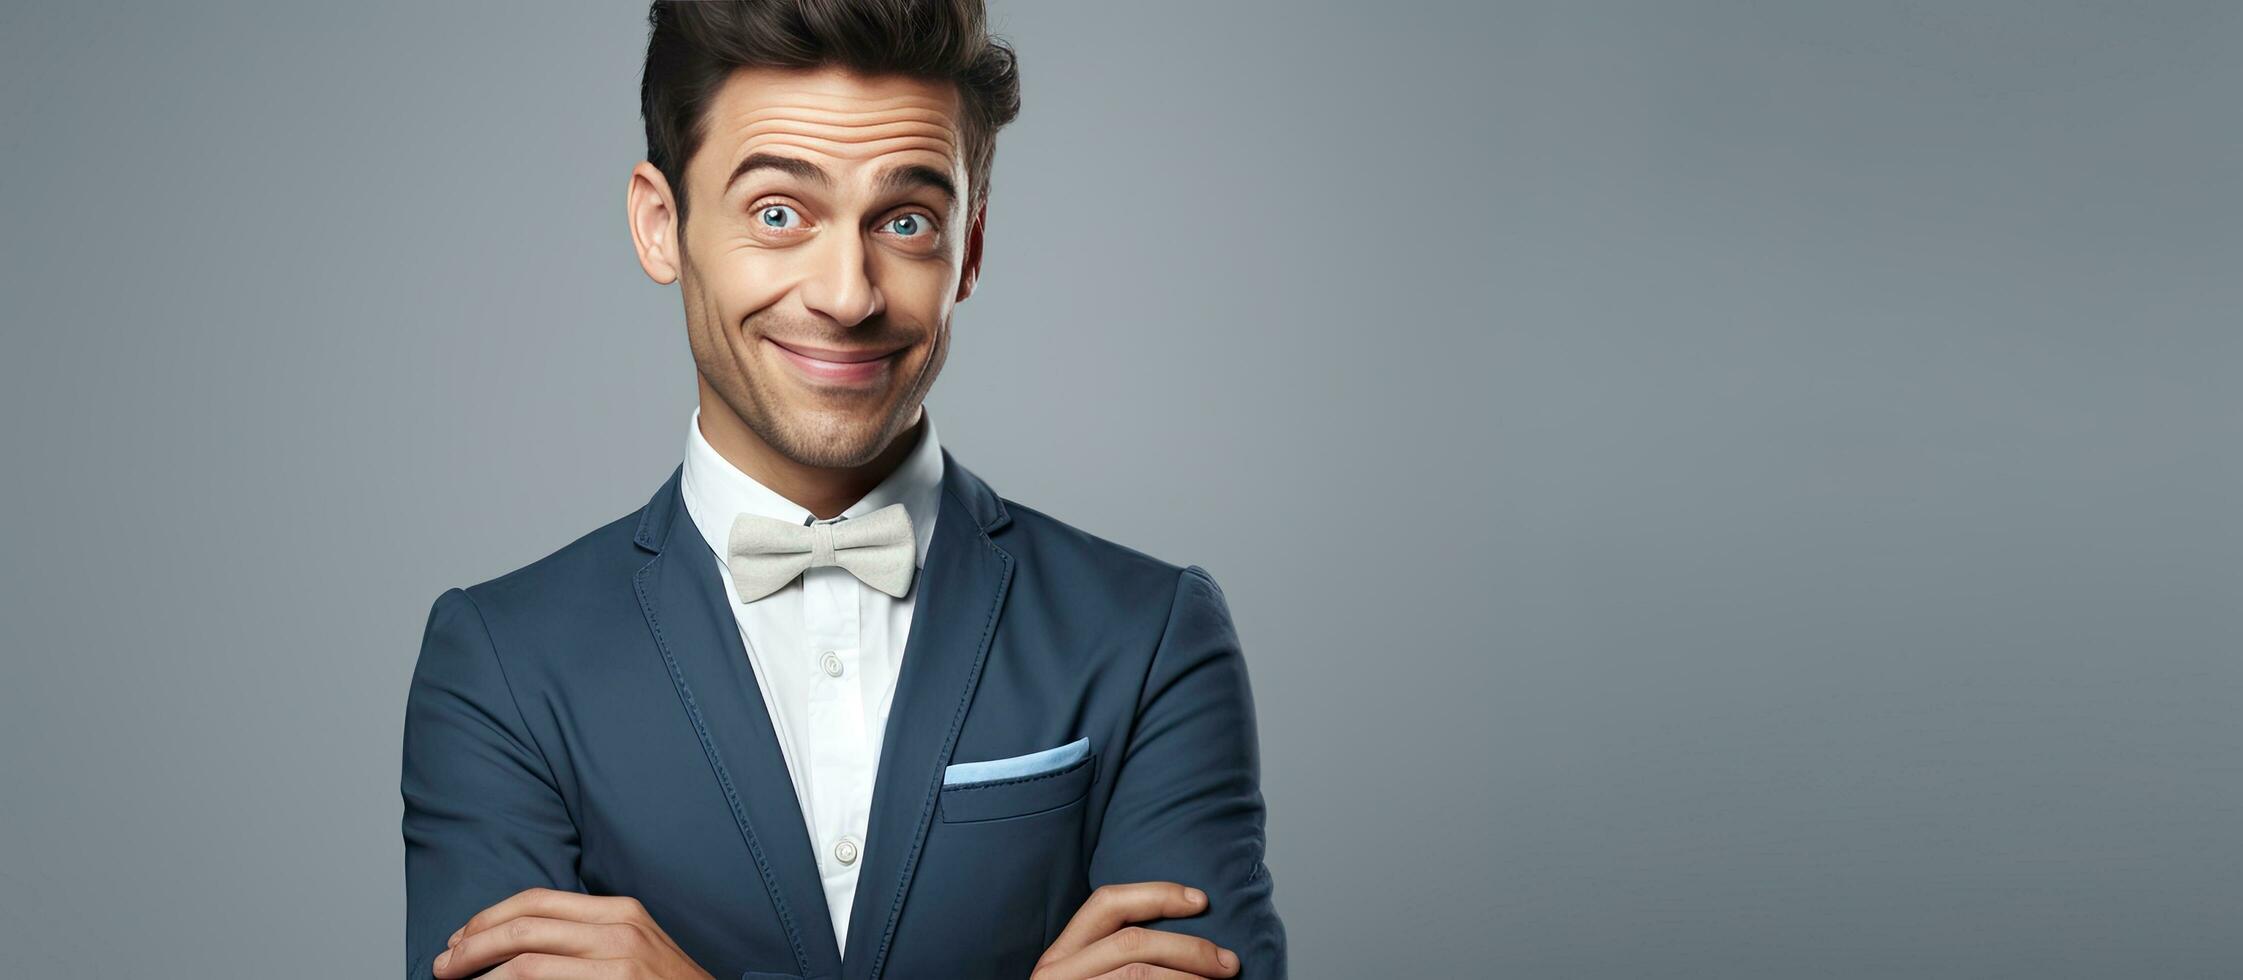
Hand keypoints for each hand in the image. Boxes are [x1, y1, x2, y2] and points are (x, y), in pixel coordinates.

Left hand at [432, 887, 714, 978]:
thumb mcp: (634, 947)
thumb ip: (587, 937)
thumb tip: (520, 944)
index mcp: (620, 911)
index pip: (537, 900)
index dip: (488, 918)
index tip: (460, 938)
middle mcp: (619, 930)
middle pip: (523, 926)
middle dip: (471, 945)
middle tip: (442, 965)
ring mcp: (617, 965)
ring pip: (525, 962)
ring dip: (480, 975)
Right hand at [1031, 881, 1240, 979]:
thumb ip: (1120, 961)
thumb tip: (1196, 947)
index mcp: (1062, 954)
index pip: (1107, 903)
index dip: (1157, 894)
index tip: (1202, 901)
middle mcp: (1056, 972)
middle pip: (1132, 942)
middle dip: (1190, 948)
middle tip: (1228, 963)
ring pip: (1138, 974)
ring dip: (1188, 977)